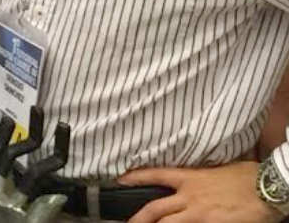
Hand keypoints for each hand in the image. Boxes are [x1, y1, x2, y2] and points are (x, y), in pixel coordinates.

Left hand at [120, 161, 280, 222]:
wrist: (266, 188)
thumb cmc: (248, 176)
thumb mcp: (219, 169)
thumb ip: (203, 175)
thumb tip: (198, 177)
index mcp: (190, 177)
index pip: (155, 174)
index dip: (136, 177)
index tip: (120, 180)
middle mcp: (190, 195)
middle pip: (156, 207)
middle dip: (140, 217)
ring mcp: (199, 213)